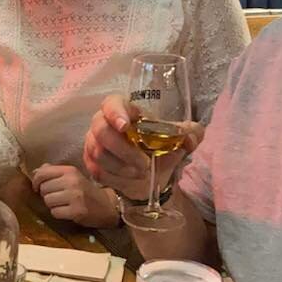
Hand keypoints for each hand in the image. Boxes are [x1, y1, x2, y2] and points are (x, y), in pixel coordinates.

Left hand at [30, 164, 118, 227]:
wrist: (107, 206)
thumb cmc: (86, 190)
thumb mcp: (72, 176)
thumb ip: (54, 172)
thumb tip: (35, 171)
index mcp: (70, 170)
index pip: (42, 173)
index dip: (36, 181)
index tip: (37, 187)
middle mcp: (72, 181)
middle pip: (43, 189)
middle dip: (46, 194)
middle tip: (56, 197)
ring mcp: (75, 196)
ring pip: (48, 201)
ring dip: (52, 205)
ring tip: (62, 204)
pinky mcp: (76, 211)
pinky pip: (55, 212)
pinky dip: (58, 214)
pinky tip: (67, 211)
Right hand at [82, 95, 203, 202]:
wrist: (150, 176)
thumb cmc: (160, 150)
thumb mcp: (181, 140)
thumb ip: (192, 133)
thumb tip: (188, 139)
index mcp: (125, 110)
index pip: (112, 103)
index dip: (115, 112)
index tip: (125, 126)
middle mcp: (103, 122)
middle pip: (101, 131)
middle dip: (124, 151)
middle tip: (145, 164)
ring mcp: (93, 142)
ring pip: (98, 153)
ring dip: (122, 167)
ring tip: (141, 173)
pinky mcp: (89, 161)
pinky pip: (96, 169)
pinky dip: (115, 177)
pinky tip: (128, 178)